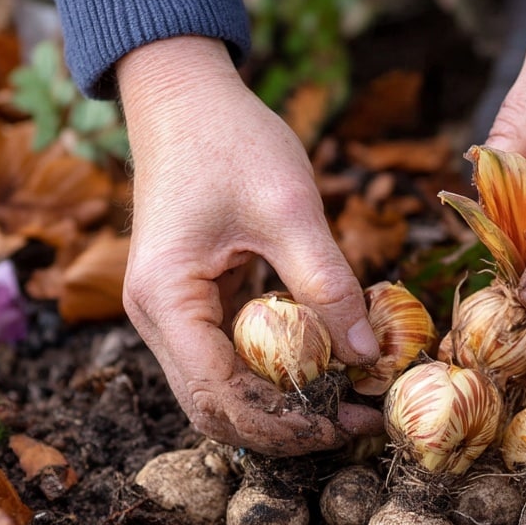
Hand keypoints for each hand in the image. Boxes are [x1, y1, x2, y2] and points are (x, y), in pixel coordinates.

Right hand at [117, 37, 382, 454]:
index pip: (219, 395)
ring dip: (280, 407)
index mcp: (167, 298)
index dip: (284, 423)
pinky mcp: (191, 303)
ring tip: (345, 405)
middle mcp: (157, 318)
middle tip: (353, 424)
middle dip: (284, 427)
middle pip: (215, 408)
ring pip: (221, 391)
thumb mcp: (289, 209)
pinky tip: (323, 370)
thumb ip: (327, 285)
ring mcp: (170, 313)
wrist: (184, 97)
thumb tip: (368, 357)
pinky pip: (230, 359)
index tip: (345, 423)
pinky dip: (273, 375)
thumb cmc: (230, 139)